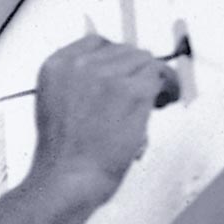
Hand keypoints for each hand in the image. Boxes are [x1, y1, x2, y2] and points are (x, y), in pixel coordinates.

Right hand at [31, 35, 178, 203]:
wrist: (67, 179)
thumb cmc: (62, 157)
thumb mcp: (55, 106)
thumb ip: (78, 86)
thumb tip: (111, 80)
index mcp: (57, 67)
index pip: (96, 44)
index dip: (115, 59)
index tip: (125, 71)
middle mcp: (80, 65)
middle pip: (125, 50)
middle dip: (135, 72)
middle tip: (143, 92)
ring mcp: (107, 76)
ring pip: (145, 61)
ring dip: (152, 80)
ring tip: (153, 101)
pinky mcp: (133, 90)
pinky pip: (160, 77)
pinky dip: (167, 89)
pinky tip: (163, 102)